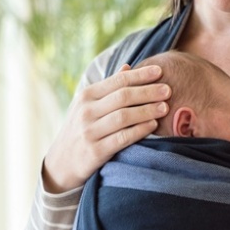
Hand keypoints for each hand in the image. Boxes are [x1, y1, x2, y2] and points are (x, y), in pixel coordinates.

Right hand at [42, 64, 169, 192]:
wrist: (61, 163)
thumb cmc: (81, 129)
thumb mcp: (88, 105)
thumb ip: (108, 87)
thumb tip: (128, 66)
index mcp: (86, 96)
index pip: (118, 81)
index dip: (140, 75)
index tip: (160, 71)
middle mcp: (86, 111)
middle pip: (123, 97)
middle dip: (148, 92)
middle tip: (168, 90)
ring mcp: (89, 131)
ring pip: (123, 117)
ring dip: (147, 110)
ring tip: (165, 107)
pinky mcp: (95, 151)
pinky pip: (122, 138)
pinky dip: (139, 130)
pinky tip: (153, 125)